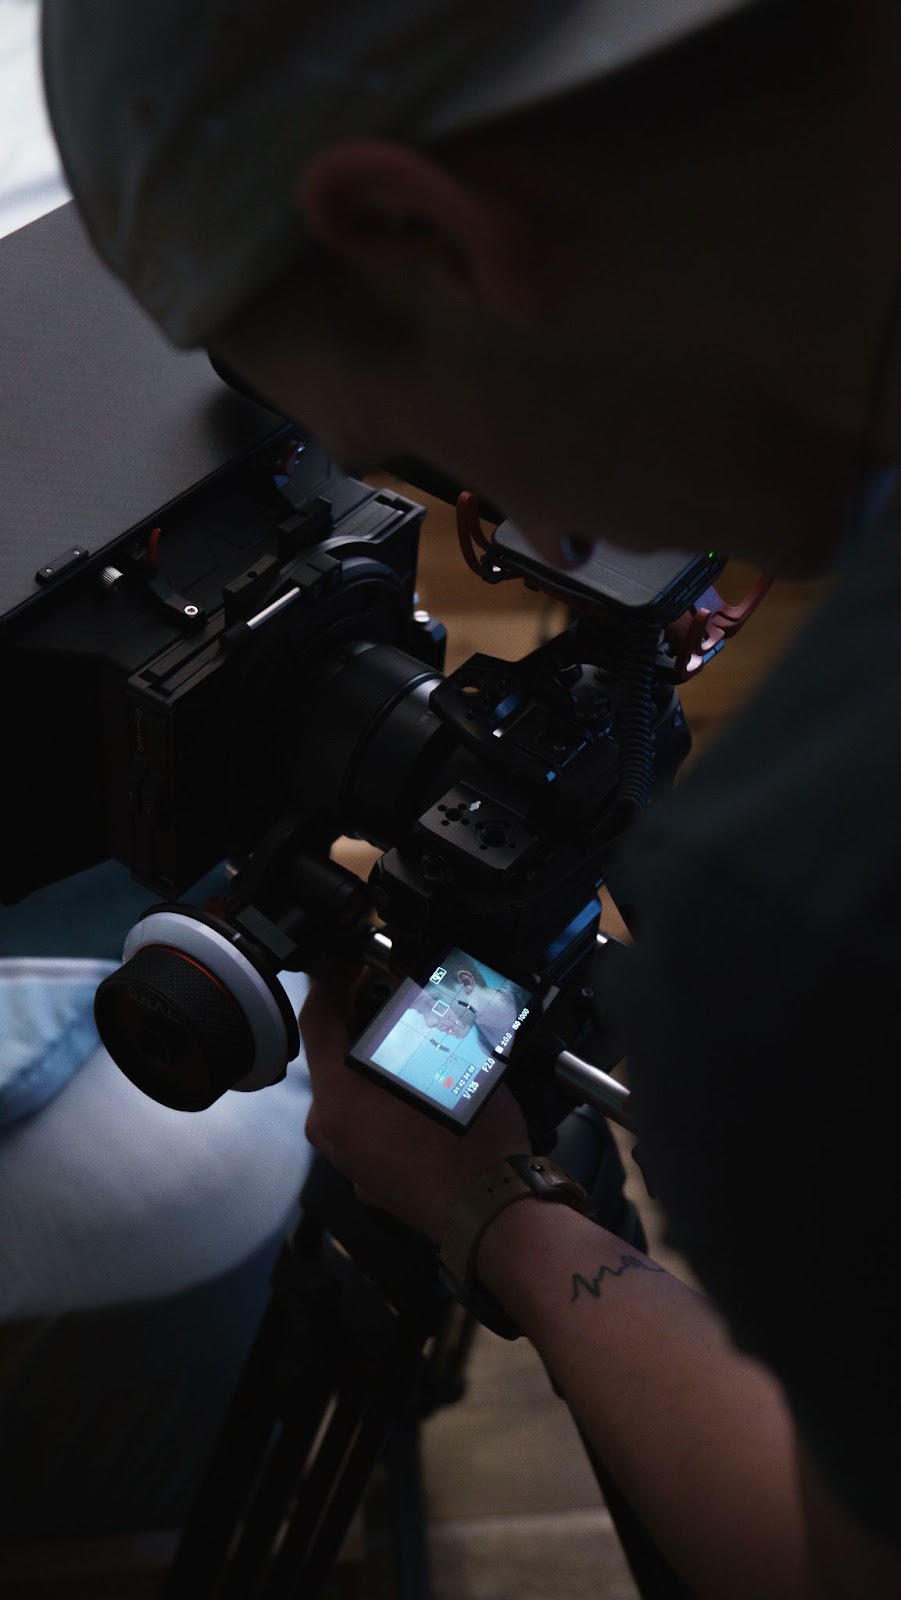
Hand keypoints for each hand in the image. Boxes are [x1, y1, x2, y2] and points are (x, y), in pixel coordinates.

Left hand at [300, 966, 530, 1243]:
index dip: (333, 979)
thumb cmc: (475, 1145)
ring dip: (375, 1065)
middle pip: (332, 1056)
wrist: (492, 1215)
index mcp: (339, 1096)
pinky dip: (385, 1105)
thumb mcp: (456, 1063)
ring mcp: (345, 1158)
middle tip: (394, 998)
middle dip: (361, 1022)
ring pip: (350, 1093)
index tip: (352, 962)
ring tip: (415, 1045)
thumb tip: (422, 993)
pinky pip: (366, 1127)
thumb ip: (427, 1023)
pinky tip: (421, 1098)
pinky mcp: (367, 1178)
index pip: (317, 1017)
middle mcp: (330, 1128)